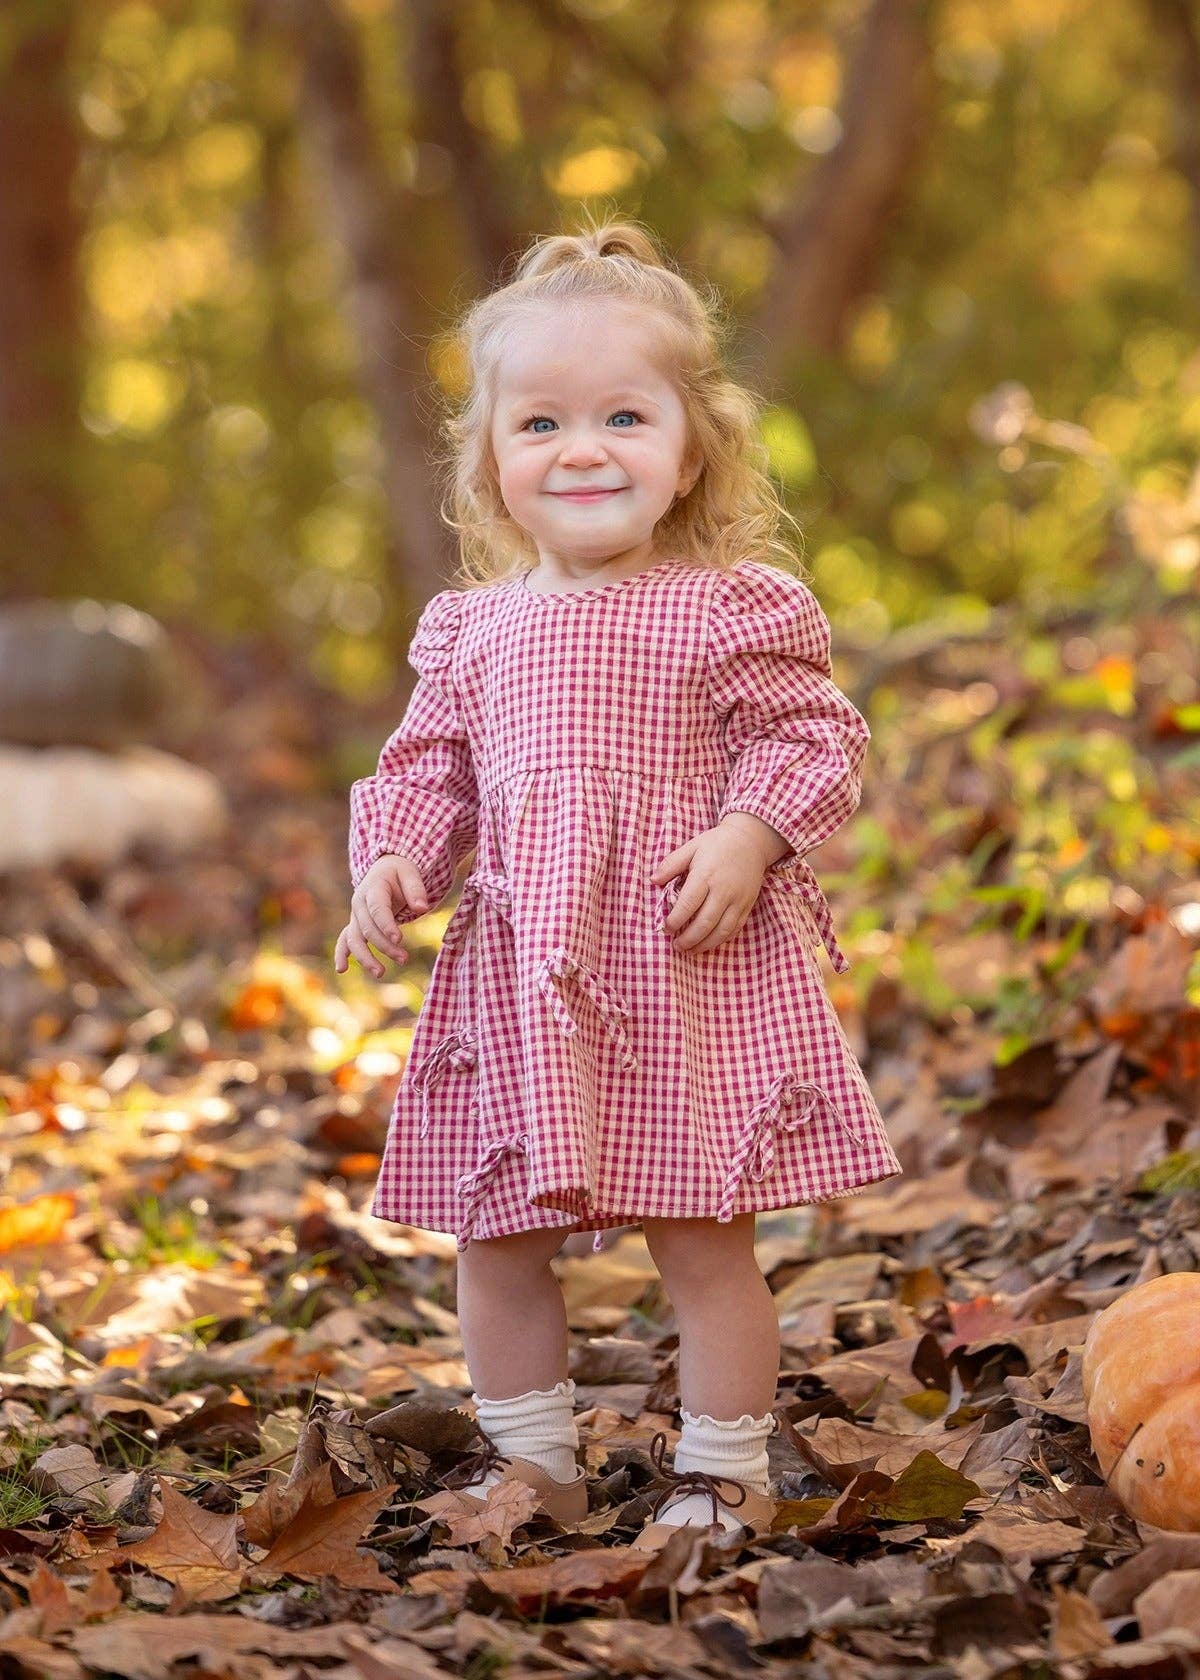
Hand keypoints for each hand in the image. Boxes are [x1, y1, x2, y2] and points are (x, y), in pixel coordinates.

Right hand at [334, 854, 430, 979]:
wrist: (385, 870)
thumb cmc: (400, 873)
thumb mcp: (410, 873)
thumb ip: (416, 889)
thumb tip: (422, 907)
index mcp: (373, 888)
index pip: (377, 909)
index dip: (386, 925)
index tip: (399, 939)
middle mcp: (359, 902)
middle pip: (368, 928)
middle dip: (384, 945)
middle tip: (404, 959)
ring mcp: (355, 915)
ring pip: (355, 938)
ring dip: (365, 957)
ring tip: (381, 973)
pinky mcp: (355, 925)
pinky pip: (345, 939)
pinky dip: (341, 954)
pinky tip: (342, 969)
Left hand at [651, 814, 787, 954]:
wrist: (751, 841)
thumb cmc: (717, 844)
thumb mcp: (691, 847)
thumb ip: (671, 864)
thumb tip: (653, 881)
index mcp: (705, 875)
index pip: (688, 904)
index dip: (675, 920)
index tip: (666, 928)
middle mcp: (723, 890)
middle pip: (705, 922)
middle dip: (689, 939)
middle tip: (676, 945)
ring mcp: (738, 900)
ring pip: (722, 930)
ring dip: (705, 944)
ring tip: (691, 950)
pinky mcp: (748, 905)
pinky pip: (735, 928)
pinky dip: (721, 939)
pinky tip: (709, 943)